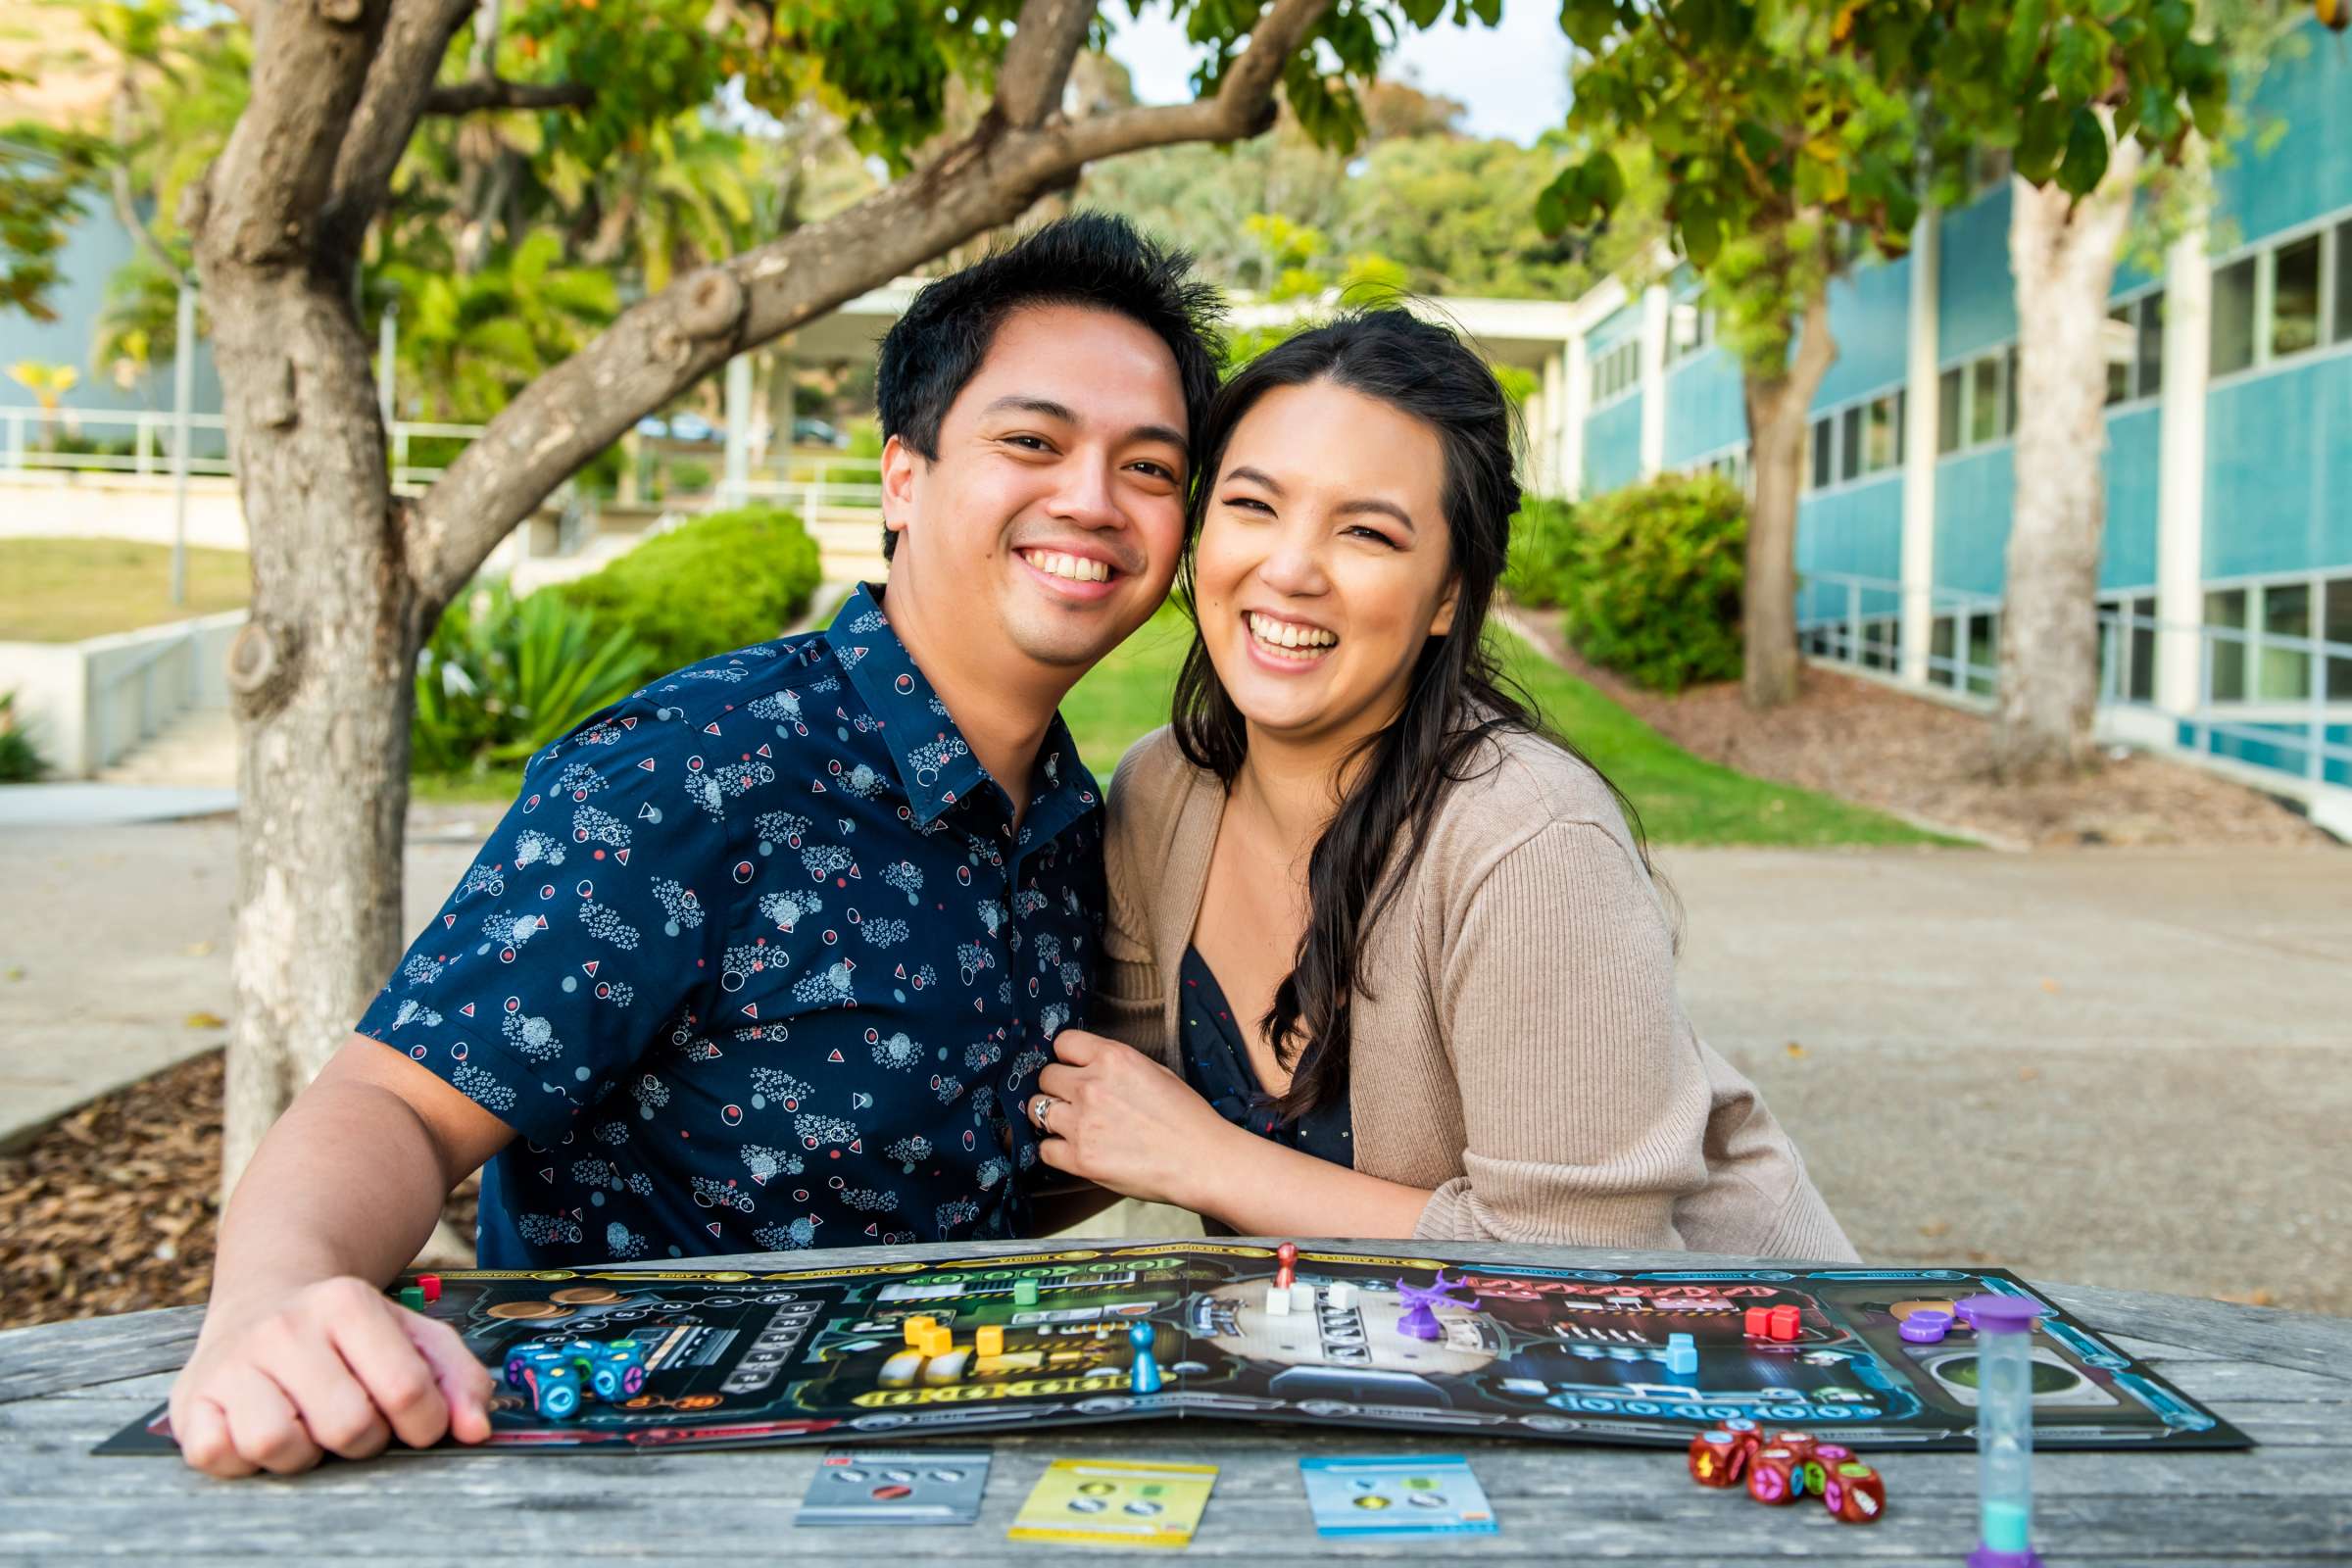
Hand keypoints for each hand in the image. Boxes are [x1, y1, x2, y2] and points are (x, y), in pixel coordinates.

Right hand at [167, 1276, 495, 1476]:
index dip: (423, 1424)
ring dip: (305, 1453)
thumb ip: (460, 1379)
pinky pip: (220, 1456)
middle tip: (355, 1420)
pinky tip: (262, 1429)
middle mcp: (284, 1326)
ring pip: (280, 1445)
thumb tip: (476, 1431)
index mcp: (347, 1302)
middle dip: (365, 1440)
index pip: (406, 1389)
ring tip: (308, 1426)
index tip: (415, 1422)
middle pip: (347, 1425)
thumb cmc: (349, 1335)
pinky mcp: (191, 1400)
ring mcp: (232, 1361)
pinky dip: (246, 1459)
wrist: (263, 1301)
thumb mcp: (414, 1336)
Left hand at [1031, 1029, 1244, 1210]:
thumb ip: (1116, 1066)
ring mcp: (1082, 1123)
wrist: (1204, 1161)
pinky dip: (1055, 1150)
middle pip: (1045, 1077)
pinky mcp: (1080, 1159)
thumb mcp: (1155, 1072)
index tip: (1073, 1068)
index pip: (1062, 1043)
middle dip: (1056, 1087)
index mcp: (1113, 1058)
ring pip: (1036, 1110)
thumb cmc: (1188, 1118)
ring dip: (1051, 1117)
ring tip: (1071, 1126)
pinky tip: (1073, 1151)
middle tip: (1073, 1101)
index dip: (1067, 1057)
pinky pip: (1044, 1149)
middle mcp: (1091, 1086)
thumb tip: (1089, 1066)